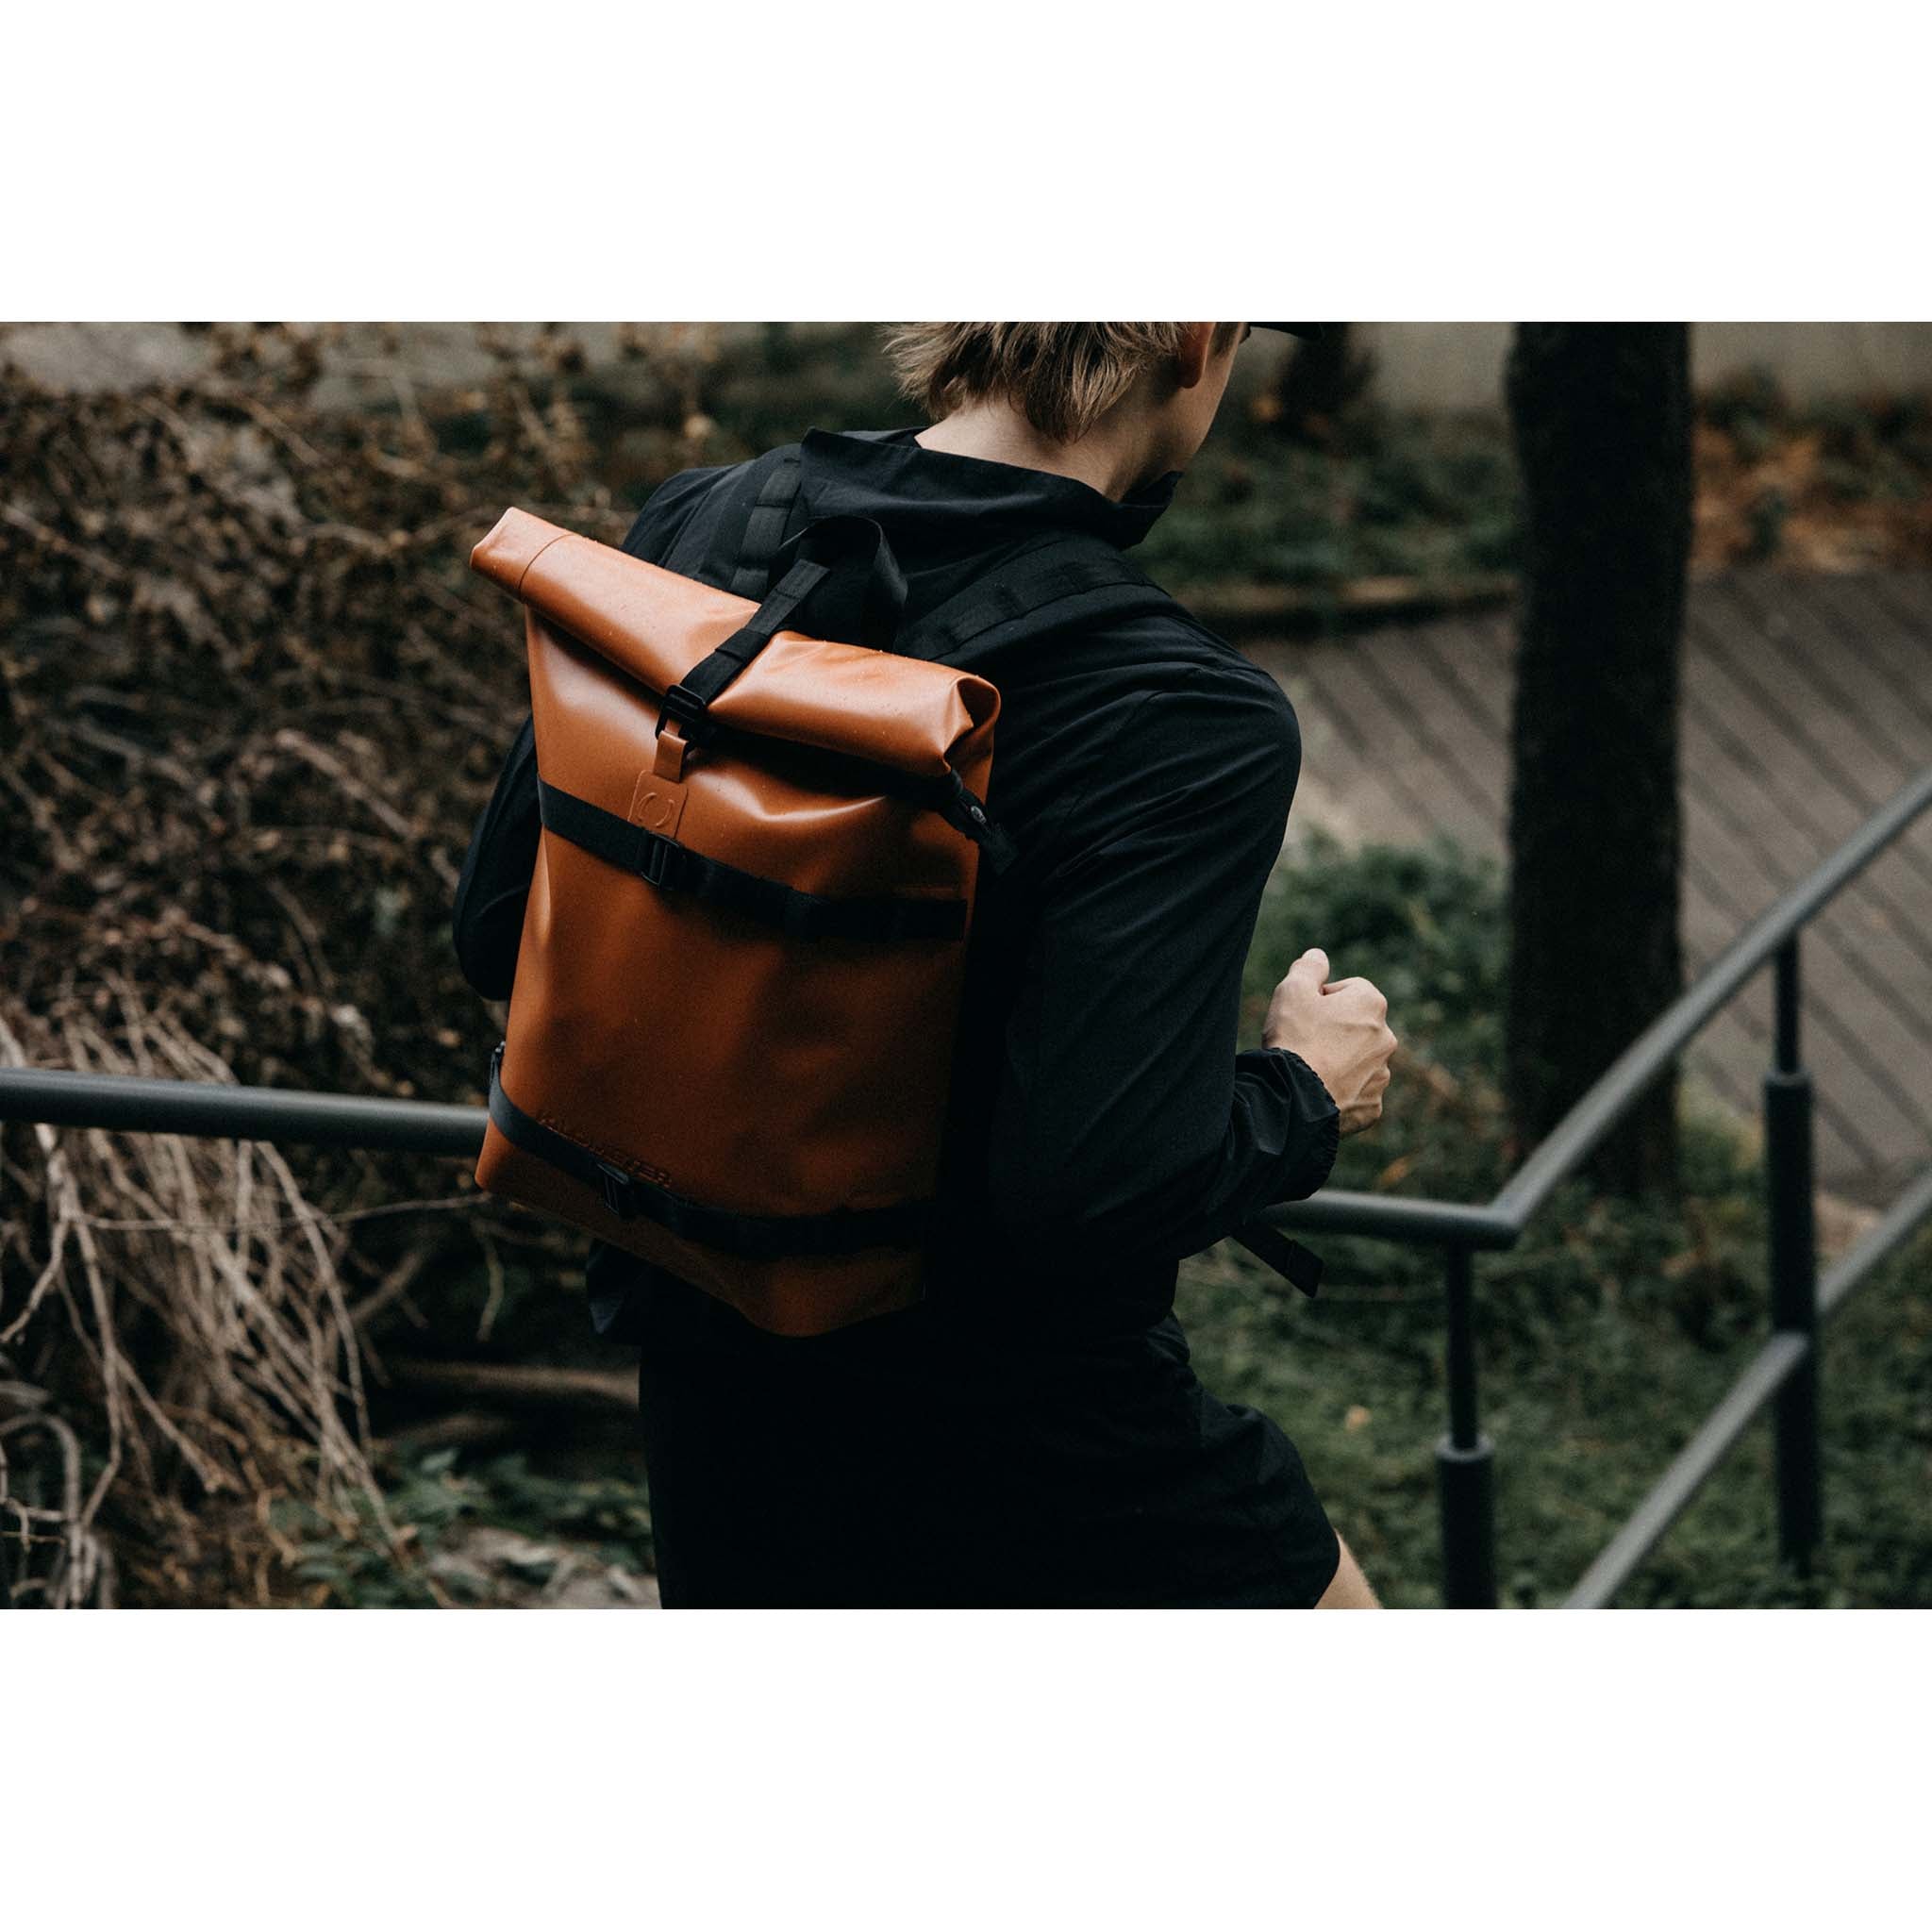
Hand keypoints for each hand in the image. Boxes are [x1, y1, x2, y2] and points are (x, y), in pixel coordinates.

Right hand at [1263, 948, 1396, 1135]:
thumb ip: (1308, 967)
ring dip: (1340, 1061)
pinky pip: (1358, 1092)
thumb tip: (1319, 955)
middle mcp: (1386, 1038)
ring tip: (1310, 1068)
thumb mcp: (1292, 990)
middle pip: (1356, 1026)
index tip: (1303, 1014)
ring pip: (1358, 1060)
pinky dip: (1342, 1091)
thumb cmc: (1295, 1039)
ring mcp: (1381, 1074)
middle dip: (1334, 1030)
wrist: (1295, 1097)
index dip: (1321, 999)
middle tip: (1304, 1041)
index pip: (1348, 990)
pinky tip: (1319, 1091)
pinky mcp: (1372, 1105)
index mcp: (1372, 1004)